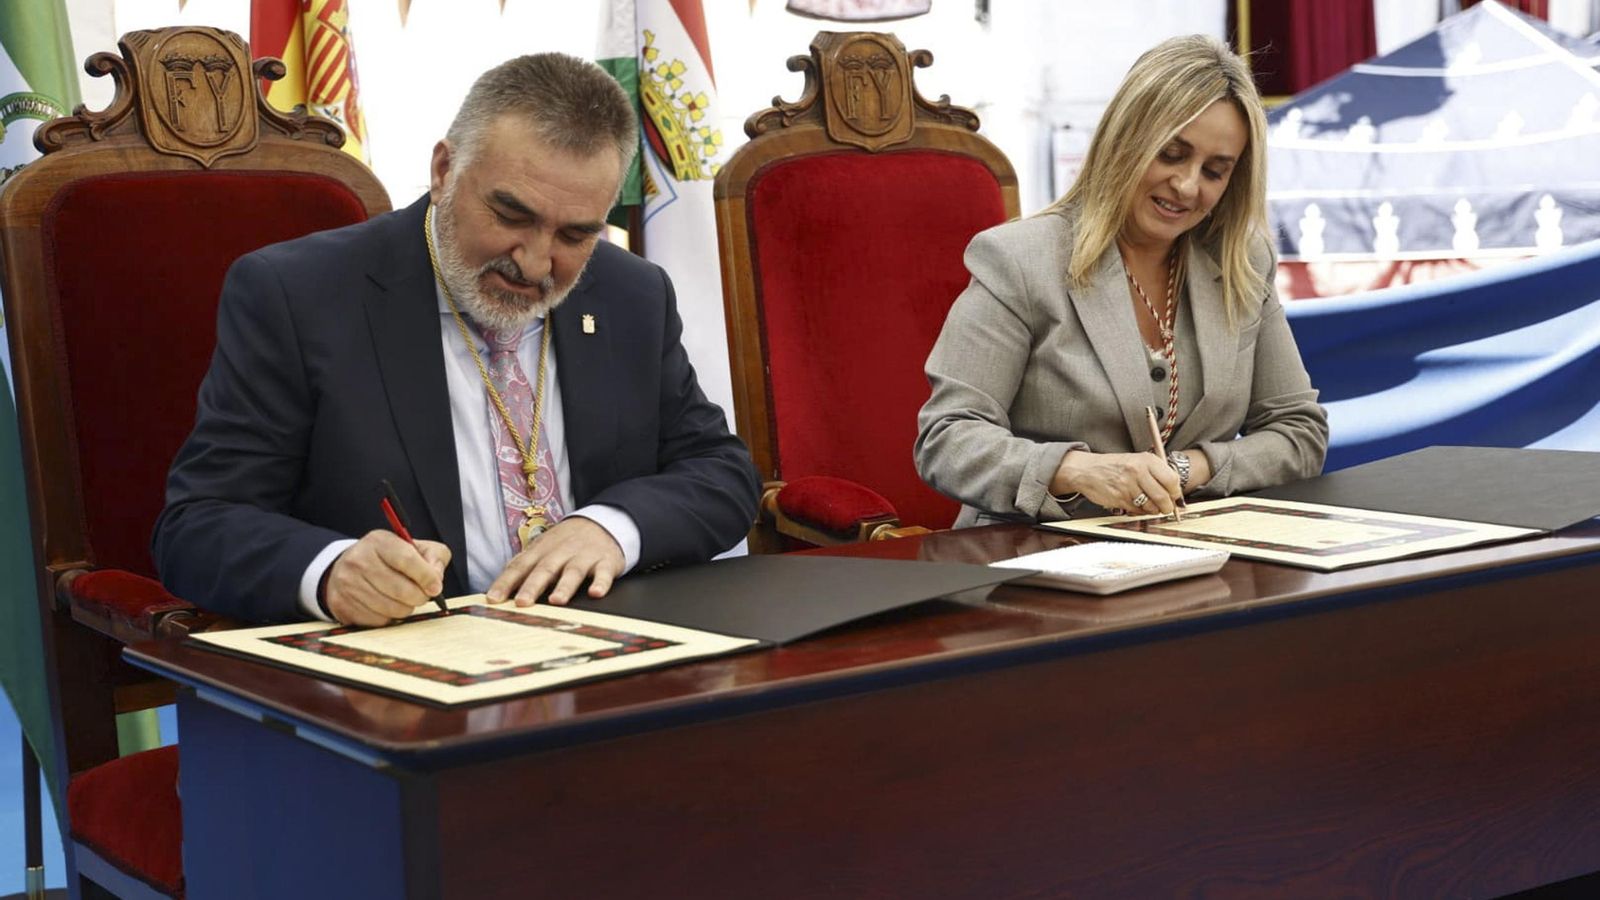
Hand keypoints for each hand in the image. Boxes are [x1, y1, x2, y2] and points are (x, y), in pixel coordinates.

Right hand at [325, 530, 450, 626]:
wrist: (347, 569)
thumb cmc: (388, 559)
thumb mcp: (413, 547)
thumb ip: (433, 557)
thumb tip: (436, 580)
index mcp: (379, 541)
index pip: (407, 559)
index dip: (426, 576)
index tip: (436, 587)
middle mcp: (359, 560)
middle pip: (401, 589)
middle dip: (419, 597)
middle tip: (422, 595)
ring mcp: (348, 584)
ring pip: (392, 609)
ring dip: (405, 608)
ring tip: (404, 599)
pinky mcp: (342, 605)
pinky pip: (378, 620)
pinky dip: (389, 617)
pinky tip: (386, 605)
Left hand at [487, 517, 624, 606]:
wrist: (602, 521)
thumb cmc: (566, 542)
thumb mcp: (542, 549)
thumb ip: (522, 566)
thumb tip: (497, 588)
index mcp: (541, 551)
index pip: (520, 567)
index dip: (506, 582)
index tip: (493, 599)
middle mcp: (561, 552)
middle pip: (545, 569)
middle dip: (532, 586)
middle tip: (522, 602)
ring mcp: (584, 557)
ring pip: (573, 571)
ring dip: (564, 586)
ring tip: (556, 601)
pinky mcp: (605, 562)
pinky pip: (604, 573)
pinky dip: (601, 583)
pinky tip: (596, 593)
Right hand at [1051, 449, 1182, 515]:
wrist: (1087, 470)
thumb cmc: (1114, 466)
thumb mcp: (1137, 460)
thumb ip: (1156, 473)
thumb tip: (1174, 491)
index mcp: (1146, 460)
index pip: (1172, 480)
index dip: (1175, 492)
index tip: (1174, 496)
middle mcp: (1138, 471)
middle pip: (1163, 496)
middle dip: (1167, 506)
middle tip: (1166, 508)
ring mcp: (1128, 486)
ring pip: (1151, 506)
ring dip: (1153, 510)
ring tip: (1149, 505)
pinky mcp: (1120, 499)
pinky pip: (1137, 510)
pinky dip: (1140, 511)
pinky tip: (1135, 504)